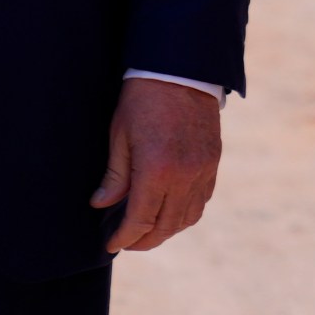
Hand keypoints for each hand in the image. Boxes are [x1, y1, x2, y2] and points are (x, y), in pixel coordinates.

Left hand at [90, 78, 222, 252]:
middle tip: (128, 242)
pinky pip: (202, 199)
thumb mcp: (120, 135)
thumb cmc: (142, 99)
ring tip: (148, 230)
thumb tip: (101, 204)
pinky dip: (187, 212)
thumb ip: (114, 176)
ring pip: (188, 217)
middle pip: (166, 226)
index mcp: (157, 170)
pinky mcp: (213, 161)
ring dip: (168, 229)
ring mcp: (203, 169)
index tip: (112, 244)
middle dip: (145, 240)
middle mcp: (184, 175)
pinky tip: (171, 209)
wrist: (180, 69)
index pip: (140, 220)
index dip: (125, 237)